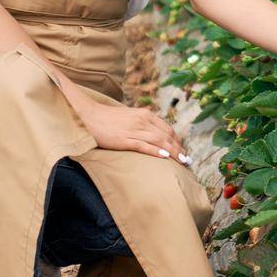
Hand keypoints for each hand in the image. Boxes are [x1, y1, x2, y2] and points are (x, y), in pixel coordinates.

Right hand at [76, 100, 190, 163]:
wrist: (89, 116)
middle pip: (167, 136)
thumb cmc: (108, 118)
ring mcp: (134, 130)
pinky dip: (156, 151)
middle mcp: (143, 121)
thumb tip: (155, 134)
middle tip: (187, 160)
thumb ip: (143, 123)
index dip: (178, 141)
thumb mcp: (131, 116)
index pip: (168, 129)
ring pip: (160, 142)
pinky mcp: (125, 139)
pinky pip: (144, 146)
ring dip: (174, 153)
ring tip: (182, 162)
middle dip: (179, 149)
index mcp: (146, 114)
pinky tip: (165, 157)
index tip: (183, 150)